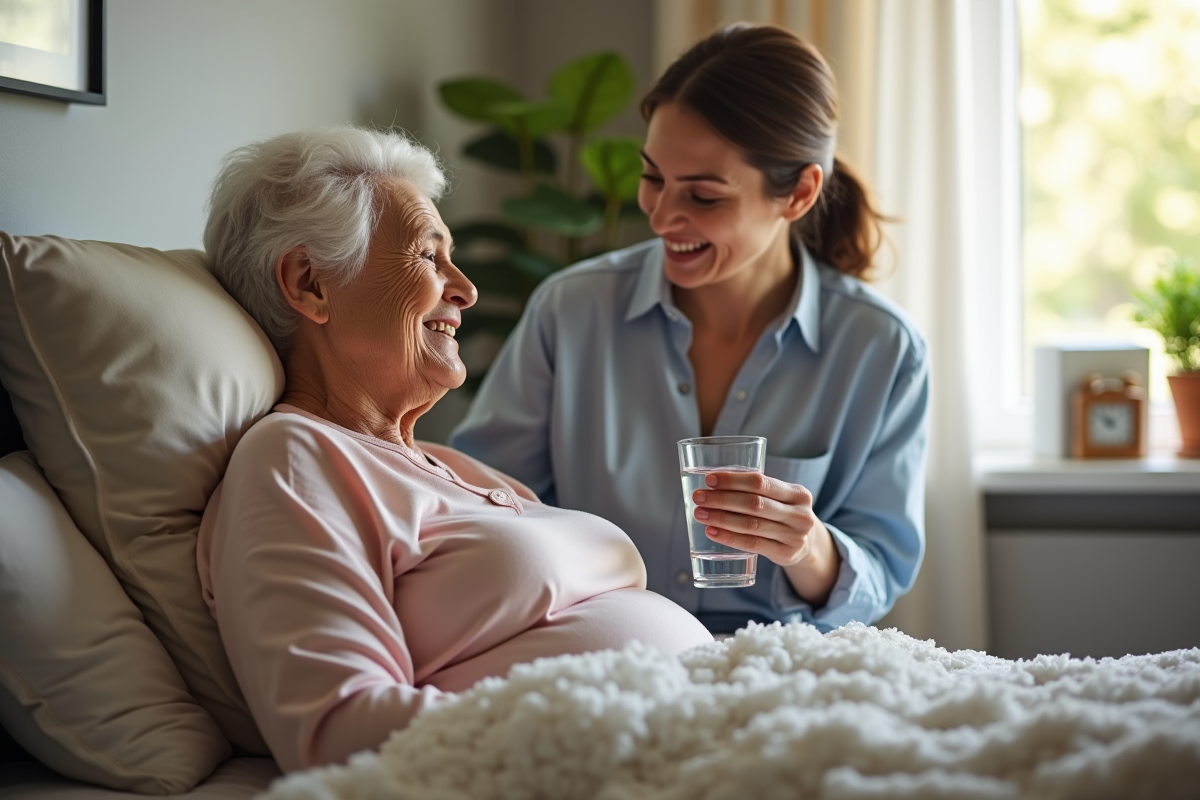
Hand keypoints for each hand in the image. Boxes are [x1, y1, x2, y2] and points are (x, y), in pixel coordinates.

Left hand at [691, 470, 838, 603]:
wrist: (808, 544)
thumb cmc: (783, 514)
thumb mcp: (781, 498)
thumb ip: (757, 489)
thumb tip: (713, 482)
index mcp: (798, 493)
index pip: (761, 482)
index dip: (732, 480)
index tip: (709, 480)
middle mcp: (800, 514)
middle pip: (754, 504)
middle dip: (722, 499)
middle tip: (699, 497)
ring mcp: (795, 536)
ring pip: (751, 525)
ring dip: (721, 518)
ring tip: (700, 514)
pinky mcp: (786, 554)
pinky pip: (752, 544)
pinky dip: (729, 538)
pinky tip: (712, 532)